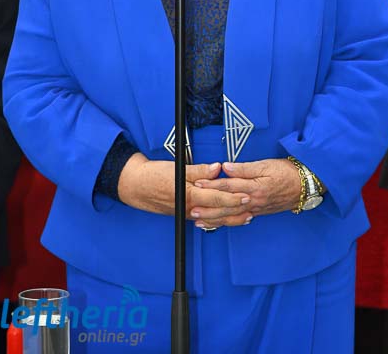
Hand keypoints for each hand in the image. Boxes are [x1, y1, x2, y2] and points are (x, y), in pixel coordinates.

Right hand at [118, 153, 251, 226]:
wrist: (135, 186)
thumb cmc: (154, 175)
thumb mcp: (177, 168)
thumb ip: (199, 170)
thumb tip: (217, 169)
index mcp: (188, 194)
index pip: (216, 198)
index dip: (233, 198)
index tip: (247, 196)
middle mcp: (188, 208)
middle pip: (217, 212)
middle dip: (236, 211)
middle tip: (252, 208)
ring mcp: (186, 213)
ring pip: (212, 218)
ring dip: (229, 218)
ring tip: (245, 217)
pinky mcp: (183, 214)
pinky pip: (204, 218)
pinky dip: (216, 219)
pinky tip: (224, 218)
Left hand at [193, 158, 301, 219]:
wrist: (305, 185)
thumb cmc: (286, 172)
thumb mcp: (266, 164)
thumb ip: (244, 168)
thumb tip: (226, 167)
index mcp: (255, 187)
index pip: (228, 186)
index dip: (211, 185)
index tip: (197, 184)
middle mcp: (254, 201)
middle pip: (227, 205)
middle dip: (208, 208)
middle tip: (191, 209)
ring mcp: (256, 209)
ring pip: (232, 215)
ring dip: (215, 219)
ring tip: (199, 221)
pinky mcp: (259, 212)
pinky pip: (240, 219)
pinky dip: (227, 222)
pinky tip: (219, 223)